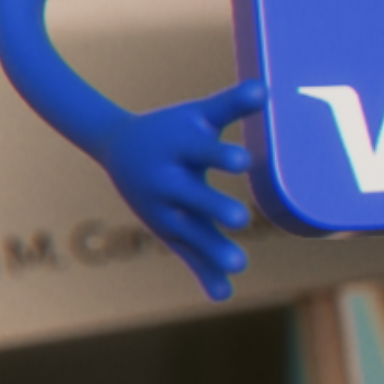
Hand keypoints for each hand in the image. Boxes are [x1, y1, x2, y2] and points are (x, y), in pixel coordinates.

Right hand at [103, 82, 268, 300]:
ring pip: (189, 231)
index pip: (201, 150)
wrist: (118, 148)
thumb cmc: (172, 129)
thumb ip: (231, 104)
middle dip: (215, 206)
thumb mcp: (197, 115)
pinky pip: (186, 253)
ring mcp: (164, 208)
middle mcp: (167, 180)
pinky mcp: (167, 229)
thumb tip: (265, 89)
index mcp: (178, 147)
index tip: (243, 160)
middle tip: (242, 219)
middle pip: (192, 194)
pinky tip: (223, 294)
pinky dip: (203, 272)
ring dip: (212, 249)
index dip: (221, 155)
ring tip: (239, 264)